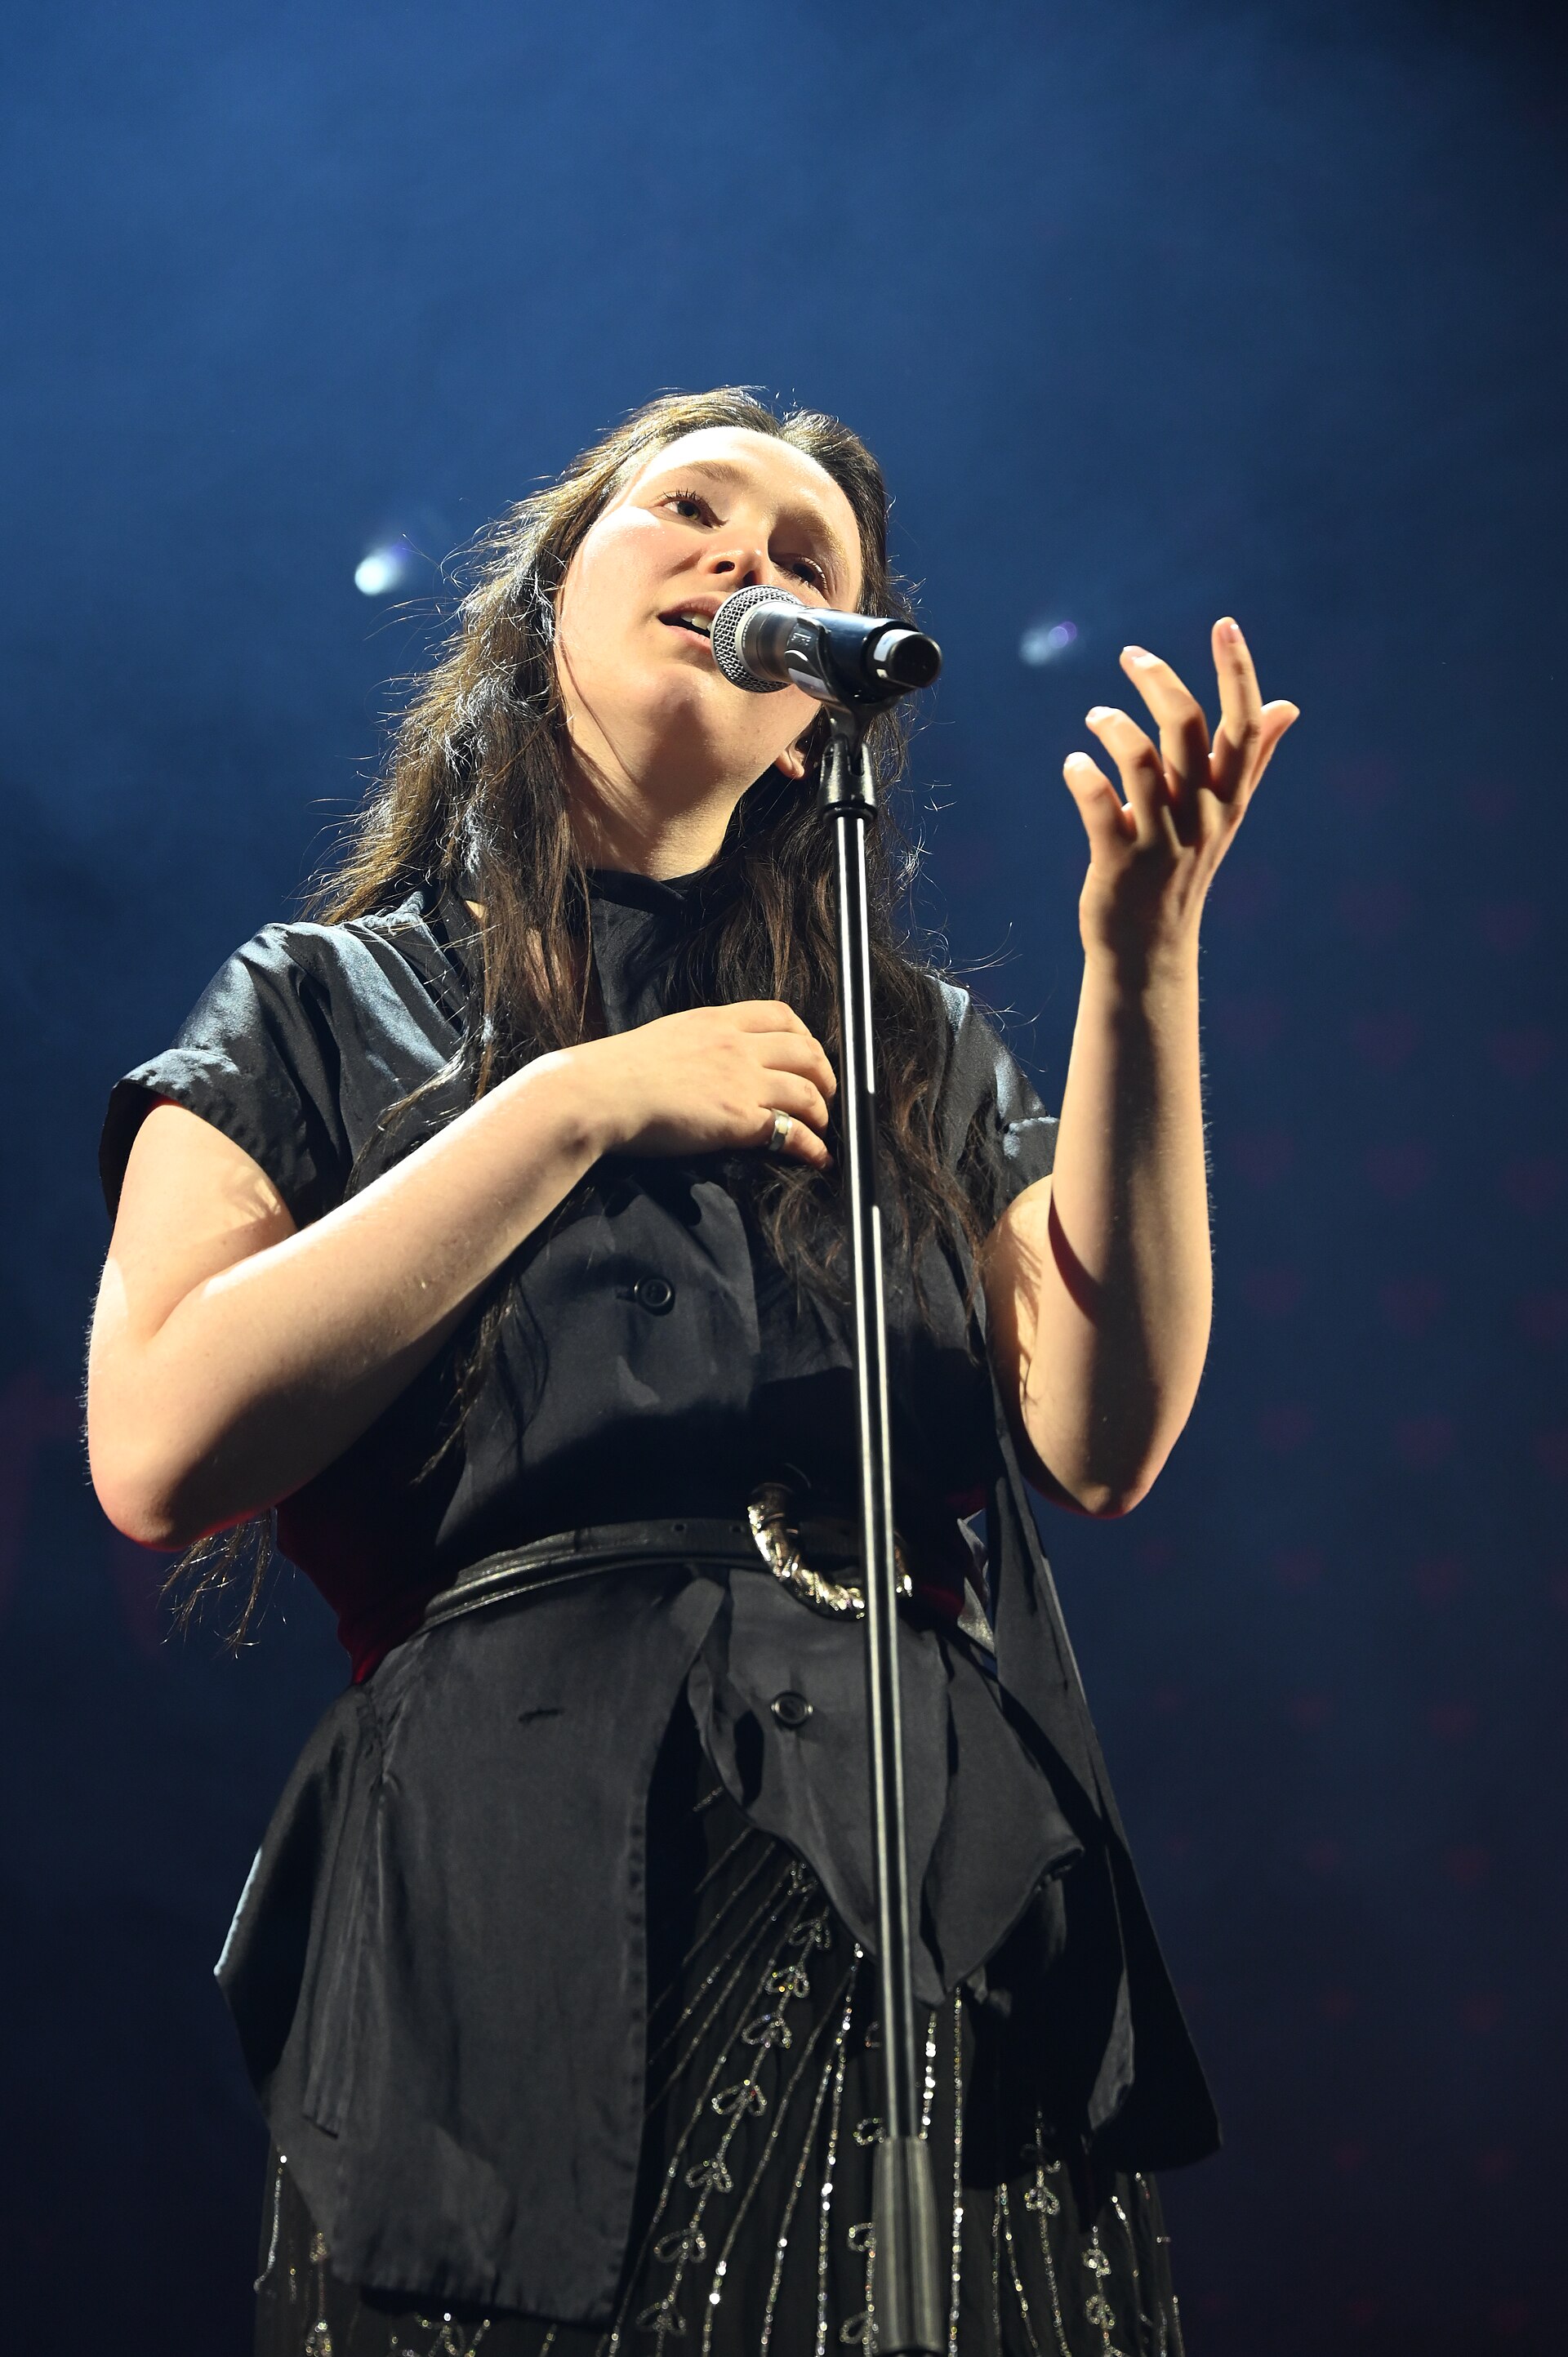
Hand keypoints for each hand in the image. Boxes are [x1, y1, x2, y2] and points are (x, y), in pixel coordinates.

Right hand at [564, 1001, 836, 1168]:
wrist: (599, 1092)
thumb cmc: (616, 1070)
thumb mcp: (665, 1036)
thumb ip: (696, 1043)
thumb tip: (704, 1059)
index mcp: (716, 1020)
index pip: (780, 1014)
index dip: (805, 1035)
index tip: (809, 1054)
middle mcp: (736, 1045)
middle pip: (806, 1052)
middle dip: (825, 1075)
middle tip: (825, 1095)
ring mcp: (742, 1080)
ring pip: (808, 1091)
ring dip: (822, 1113)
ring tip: (821, 1129)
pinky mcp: (740, 1118)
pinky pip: (793, 1132)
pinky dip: (813, 1147)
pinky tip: (818, 1158)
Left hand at [1062, 617, 1297, 969]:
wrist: (1150, 949)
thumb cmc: (1183, 870)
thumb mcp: (1225, 815)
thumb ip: (1251, 759)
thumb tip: (1287, 707)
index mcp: (1229, 798)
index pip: (1244, 726)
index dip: (1238, 672)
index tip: (1225, 624)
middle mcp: (1202, 816)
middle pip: (1189, 730)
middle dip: (1160, 681)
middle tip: (1131, 655)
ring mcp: (1162, 841)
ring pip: (1143, 764)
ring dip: (1115, 728)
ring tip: (1096, 716)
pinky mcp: (1119, 865)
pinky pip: (1101, 808)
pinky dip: (1084, 778)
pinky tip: (1074, 765)